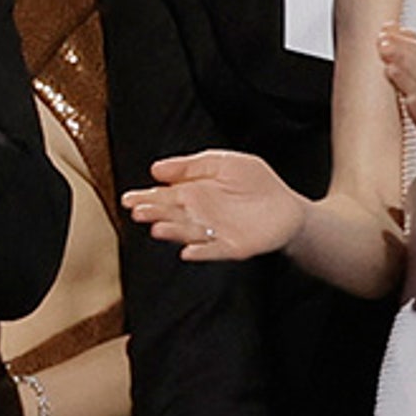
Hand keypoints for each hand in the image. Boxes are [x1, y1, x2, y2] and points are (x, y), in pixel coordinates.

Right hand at [122, 150, 304, 260]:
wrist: (286, 208)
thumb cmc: (255, 182)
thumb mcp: (223, 163)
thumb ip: (192, 165)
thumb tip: (156, 169)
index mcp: (192, 193)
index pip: (163, 196)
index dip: (145, 198)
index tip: (128, 199)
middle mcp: (198, 215)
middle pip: (171, 215)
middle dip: (154, 214)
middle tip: (138, 212)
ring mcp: (213, 233)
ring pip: (187, 233)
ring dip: (172, 232)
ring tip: (157, 229)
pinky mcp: (232, 248)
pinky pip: (213, 251)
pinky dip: (200, 253)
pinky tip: (188, 252)